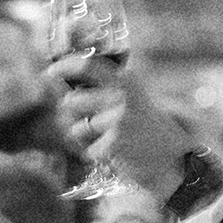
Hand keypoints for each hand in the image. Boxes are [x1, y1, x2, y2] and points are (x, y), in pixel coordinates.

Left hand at [48, 56, 198, 198]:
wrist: (171, 157)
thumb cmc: (144, 127)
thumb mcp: (130, 98)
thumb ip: (103, 88)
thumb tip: (63, 87)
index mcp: (125, 80)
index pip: (87, 65)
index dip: (64, 67)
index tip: (50, 72)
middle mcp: (121, 96)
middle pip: (72, 102)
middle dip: (73, 115)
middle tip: (91, 121)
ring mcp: (117, 120)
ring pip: (76, 128)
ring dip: (85, 137)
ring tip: (109, 138)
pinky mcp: (113, 144)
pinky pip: (86, 149)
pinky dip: (96, 154)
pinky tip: (116, 152)